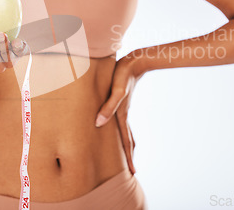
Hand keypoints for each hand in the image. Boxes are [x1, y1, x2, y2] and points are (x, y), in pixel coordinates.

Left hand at [95, 51, 144, 174]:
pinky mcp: (122, 101)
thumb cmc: (124, 75)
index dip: (129, 157)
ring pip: (125, 131)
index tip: (133, 173)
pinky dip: (122, 130)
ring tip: (127, 155)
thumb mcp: (117, 91)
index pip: (126, 141)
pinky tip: (117, 129)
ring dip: (127, 145)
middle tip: (132, 171)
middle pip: (128, 140)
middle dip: (130, 156)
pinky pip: (122, 121)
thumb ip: (108, 107)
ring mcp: (124, 108)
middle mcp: (124, 114)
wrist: (135, 61)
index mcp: (122, 115)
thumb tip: (98, 123)